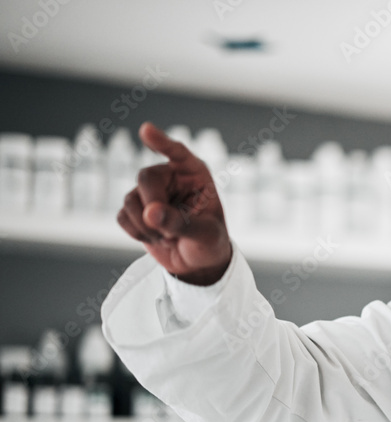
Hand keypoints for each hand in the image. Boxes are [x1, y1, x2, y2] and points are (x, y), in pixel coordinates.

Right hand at [116, 122, 231, 284]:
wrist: (199, 264)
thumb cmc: (210, 243)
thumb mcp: (204, 234)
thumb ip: (180, 223)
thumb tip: (150, 212)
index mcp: (194, 175)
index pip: (178, 153)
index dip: (161, 142)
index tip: (146, 130)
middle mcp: (171, 178)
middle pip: (146, 178)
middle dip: (153, 206)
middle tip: (168, 232)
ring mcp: (151, 193)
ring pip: (131, 200)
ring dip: (146, 226)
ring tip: (169, 238)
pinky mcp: (136, 210)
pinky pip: (122, 216)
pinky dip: (136, 233)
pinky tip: (156, 240)